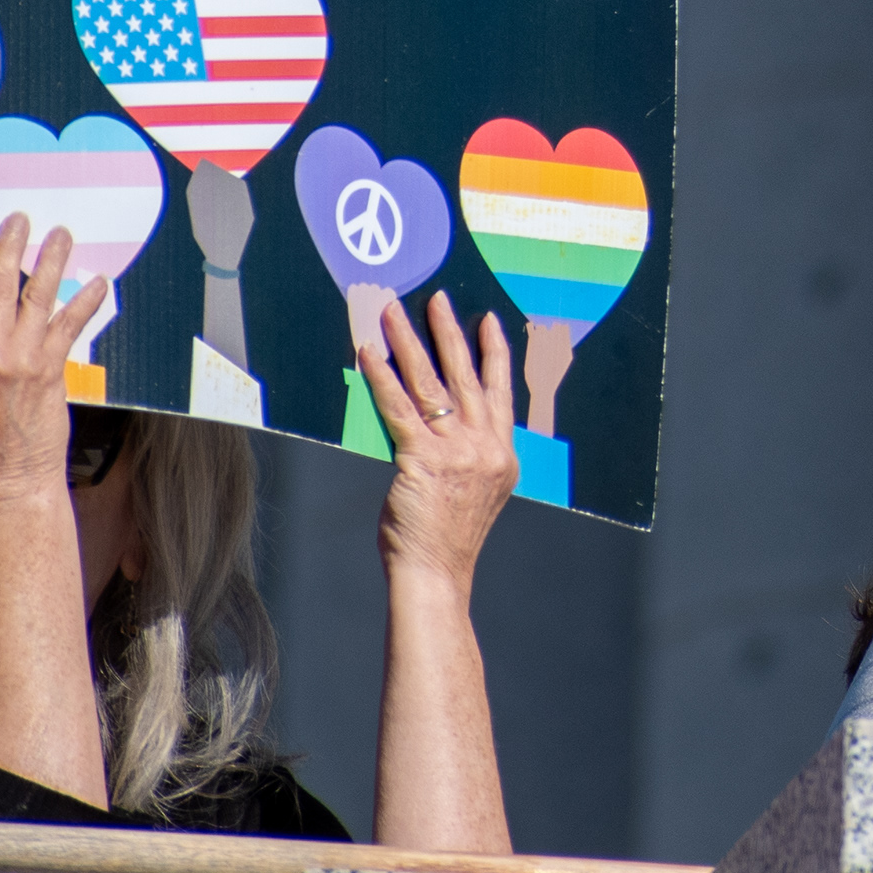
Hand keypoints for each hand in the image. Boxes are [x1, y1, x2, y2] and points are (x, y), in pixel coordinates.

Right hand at [0, 211, 107, 519]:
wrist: (7, 490)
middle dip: (8, 245)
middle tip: (18, 216)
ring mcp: (23, 359)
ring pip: (39, 295)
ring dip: (52, 259)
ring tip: (62, 233)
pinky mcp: (53, 370)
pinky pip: (71, 325)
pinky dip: (86, 301)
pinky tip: (99, 282)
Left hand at [364, 293, 516, 596]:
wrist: (437, 574)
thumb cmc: (448, 540)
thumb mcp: (478, 493)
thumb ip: (471, 457)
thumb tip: (445, 428)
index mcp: (503, 454)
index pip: (502, 392)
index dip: (495, 353)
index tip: (490, 322)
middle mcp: (486, 446)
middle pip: (468, 376)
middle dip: (451, 333)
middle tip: (440, 299)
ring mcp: (458, 452)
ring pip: (432, 383)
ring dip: (412, 342)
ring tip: (395, 311)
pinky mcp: (423, 459)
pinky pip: (399, 408)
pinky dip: (382, 377)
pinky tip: (370, 353)